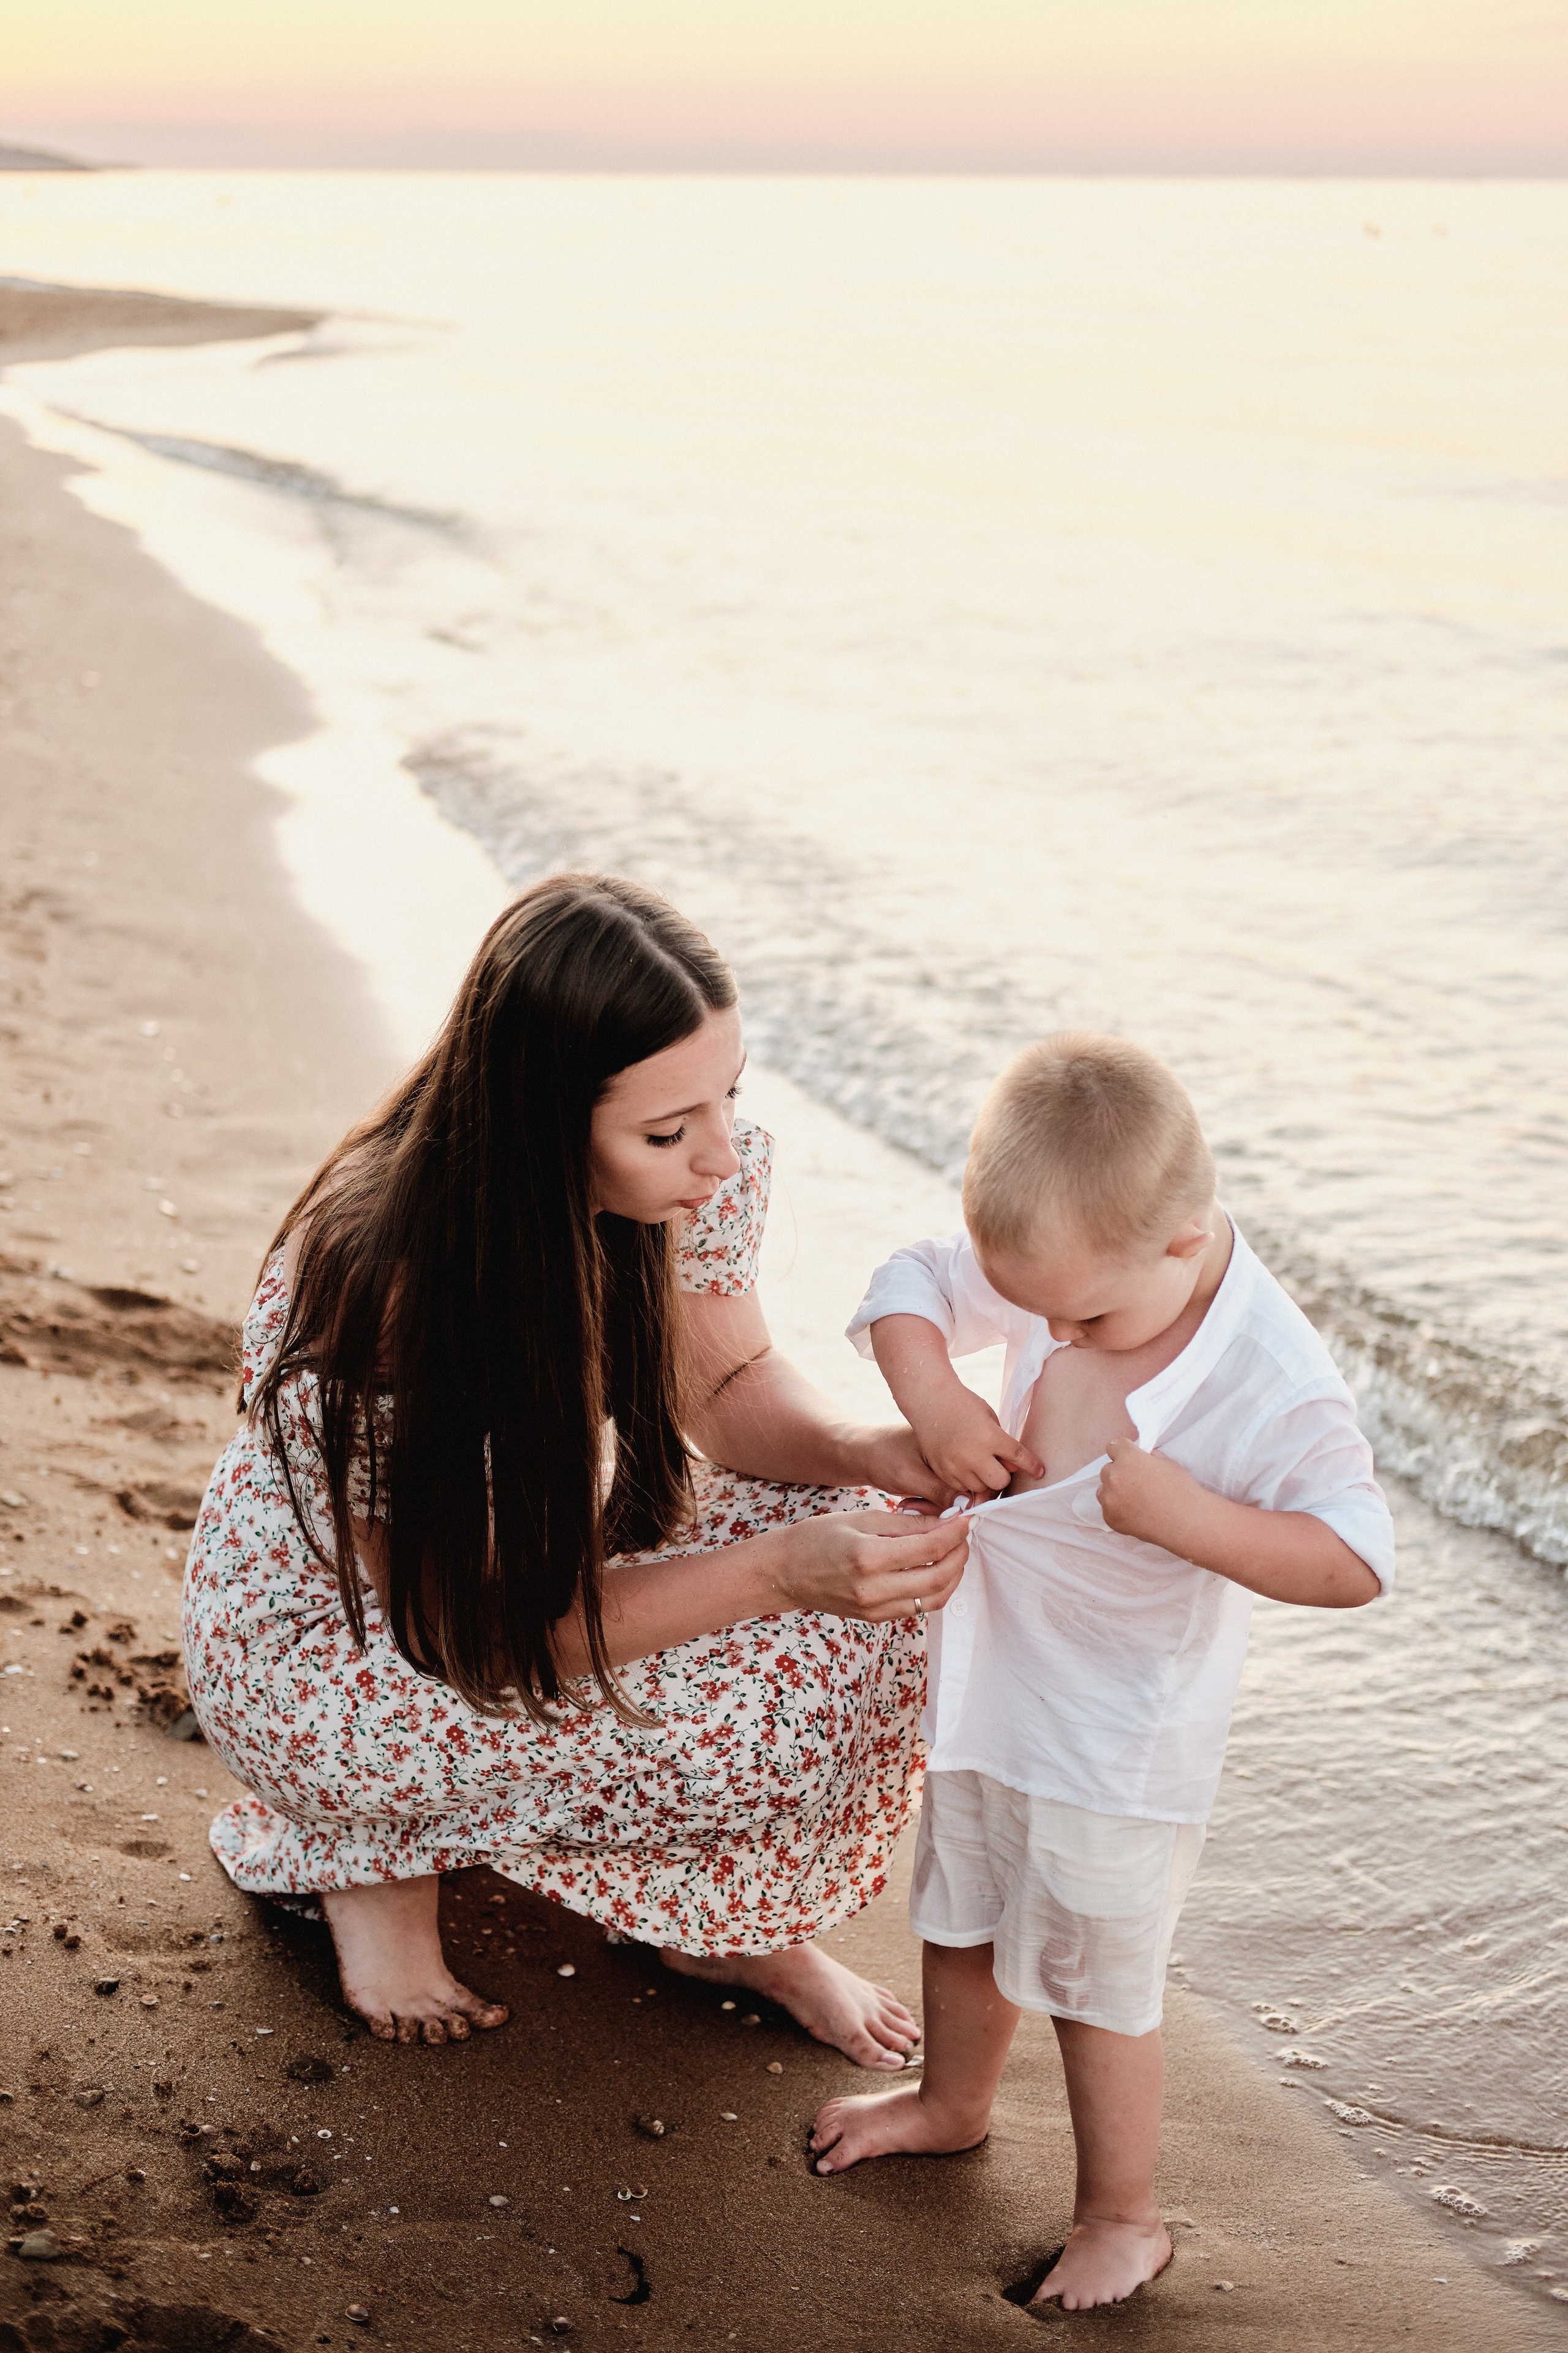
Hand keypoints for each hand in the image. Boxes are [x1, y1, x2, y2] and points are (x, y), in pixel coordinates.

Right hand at [769, 1508, 971, 1623]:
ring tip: (955, 1553)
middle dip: (959, 1554)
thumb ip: (905, 1523)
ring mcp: (874, 1608)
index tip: (966, 1518)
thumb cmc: (818, 1537)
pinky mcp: (875, 1619)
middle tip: (964, 1536)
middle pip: (938, 1576)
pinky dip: (935, 1590)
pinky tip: (936, 1570)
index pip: (929, 1547)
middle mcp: (873, 1588)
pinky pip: (917, 1608)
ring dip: (953, 1576)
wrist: (785, 1571)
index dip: (954, 1532)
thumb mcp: (861, 1519)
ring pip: (934, 1599)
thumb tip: (945, 1521)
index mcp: (868, 1557)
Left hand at [853, 1421, 960, 1510]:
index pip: (975, 1474)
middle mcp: (952, 1452)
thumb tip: (968, 1506)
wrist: (860, 1454)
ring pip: (953, 1497)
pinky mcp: (936, 1476)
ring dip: (932, 1508)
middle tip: (916, 1507)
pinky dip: (927, 1505)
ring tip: (908, 1505)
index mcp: (952, 1443)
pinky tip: (908, 1503)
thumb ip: (940, 1491)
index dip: (968, 1499)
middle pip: (966, 1488)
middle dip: (944, 1506)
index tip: (949, 1513)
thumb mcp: (911, 1476)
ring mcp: (944, 1465)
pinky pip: (942, 1497)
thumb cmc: (883, 1457)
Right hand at [909, 1386, 1042, 1500]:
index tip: (1040, 1472)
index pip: (1018, 1458)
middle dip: (1003, 1475)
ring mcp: (956, 1466)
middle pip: (1000, 1482)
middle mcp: (973, 1455)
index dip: (1032, 1466)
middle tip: (999, 1464)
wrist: (929, 1400)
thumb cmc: (964, 1405)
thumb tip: (1012, 1468)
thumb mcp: (989, 1418)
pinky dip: (967, 1480)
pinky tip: (964, 1465)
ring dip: (985, 1479)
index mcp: (990, 1437)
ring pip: (981, 1488)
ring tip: (979, 1463)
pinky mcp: (943, 1471)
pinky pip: (962, 1487)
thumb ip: (1002, 1443)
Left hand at [1097, 1437, 1206, 1547]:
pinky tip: (1135, 1514)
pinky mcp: (1110, 1518)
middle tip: (1137, 1483)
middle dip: (1119, 1473)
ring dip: (1115, 1491)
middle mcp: (1114, 1476)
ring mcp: (1109, 1498)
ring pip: (1104, 1489)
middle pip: (1107, 1469)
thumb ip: (1149, 1457)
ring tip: (1135, 1500)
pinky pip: (1108, 1508)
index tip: (1129, 1457)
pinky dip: (1118, 1510)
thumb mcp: (1167, 1463)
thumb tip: (1142, 1457)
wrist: (1185, 1522)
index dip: (1123, 1451)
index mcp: (1128, 1458)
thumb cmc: (1180, 1489)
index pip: (1113, 1445)